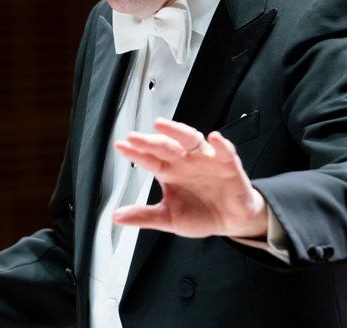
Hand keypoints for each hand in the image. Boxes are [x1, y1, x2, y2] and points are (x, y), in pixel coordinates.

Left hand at [112, 118, 268, 238]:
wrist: (230, 220)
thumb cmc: (200, 213)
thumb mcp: (169, 218)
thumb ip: (145, 216)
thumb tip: (116, 216)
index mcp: (170, 171)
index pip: (150, 159)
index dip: (136, 153)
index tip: (120, 146)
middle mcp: (185, 161)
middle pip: (166, 147)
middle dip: (151, 141)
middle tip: (134, 137)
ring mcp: (206, 160)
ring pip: (191, 140)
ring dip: (177, 131)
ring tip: (163, 126)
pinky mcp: (228, 165)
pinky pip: (225, 152)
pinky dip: (221, 145)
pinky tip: (214, 138)